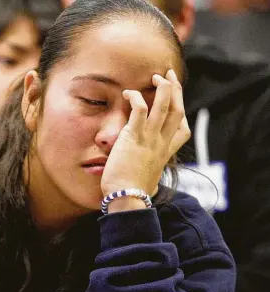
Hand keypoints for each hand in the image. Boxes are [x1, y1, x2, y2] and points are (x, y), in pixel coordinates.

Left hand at [101, 69, 190, 199]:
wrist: (127, 197)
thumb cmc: (131, 193)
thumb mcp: (146, 180)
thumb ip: (147, 172)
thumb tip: (146, 181)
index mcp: (165, 153)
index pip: (182, 130)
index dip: (182, 114)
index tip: (176, 103)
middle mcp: (161, 143)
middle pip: (178, 111)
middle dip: (176, 91)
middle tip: (169, 76)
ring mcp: (149, 139)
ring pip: (164, 106)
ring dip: (163, 88)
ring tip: (157, 76)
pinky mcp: (133, 136)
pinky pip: (140, 109)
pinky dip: (136, 97)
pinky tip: (127, 93)